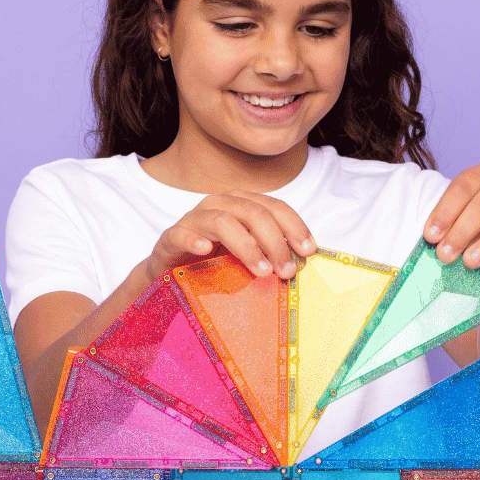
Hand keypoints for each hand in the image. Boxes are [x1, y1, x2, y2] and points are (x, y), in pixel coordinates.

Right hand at [145, 191, 315, 282]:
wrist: (172, 274)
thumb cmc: (215, 263)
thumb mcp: (247, 256)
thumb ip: (269, 252)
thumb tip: (301, 263)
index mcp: (241, 205)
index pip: (274, 207)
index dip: (294, 226)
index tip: (309, 251)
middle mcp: (218, 205)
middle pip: (253, 213)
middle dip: (275, 242)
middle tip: (287, 271)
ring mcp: (193, 220)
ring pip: (223, 222)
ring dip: (247, 246)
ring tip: (262, 271)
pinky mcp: (171, 237)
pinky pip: (181, 234)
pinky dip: (194, 240)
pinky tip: (206, 251)